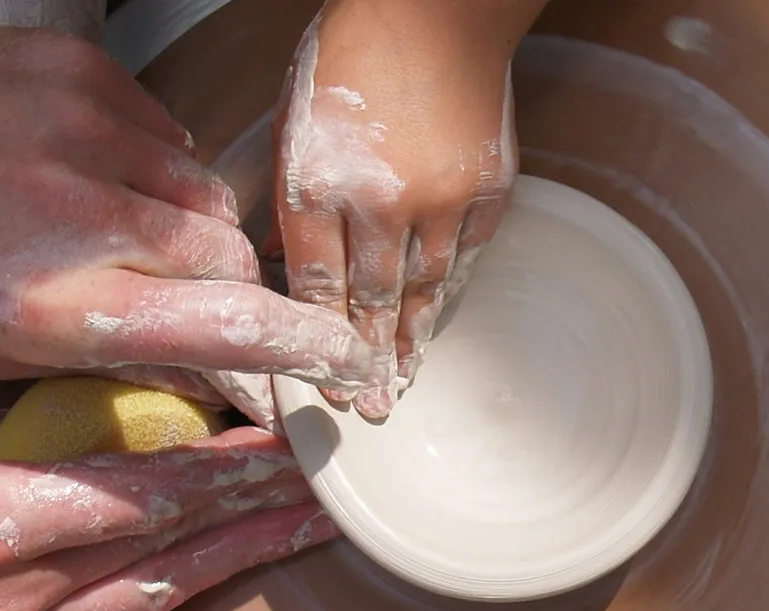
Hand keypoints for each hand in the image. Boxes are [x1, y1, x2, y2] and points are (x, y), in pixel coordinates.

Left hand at [0, 26, 401, 407]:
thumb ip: (107, 357)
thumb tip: (207, 372)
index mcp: (48, 302)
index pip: (223, 324)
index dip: (299, 349)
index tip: (340, 364)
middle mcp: (77, 213)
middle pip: (227, 256)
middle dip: (228, 290)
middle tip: (186, 305)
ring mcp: (84, 129)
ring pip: (202, 195)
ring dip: (184, 228)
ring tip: (112, 236)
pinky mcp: (83, 73)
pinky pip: (165, 136)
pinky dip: (146, 168)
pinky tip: (83, 179)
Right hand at [0, 408, 334, 610]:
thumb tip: (49, 411)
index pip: (137, 486)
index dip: (224, 463)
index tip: (286, 435)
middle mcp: (6, 593)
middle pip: (163, 543)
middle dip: (256, 509)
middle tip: (336, 484)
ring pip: (148, 601)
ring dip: (238, 570)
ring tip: (310, 540)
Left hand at [273, 0, 546, 418]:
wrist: (437, 10)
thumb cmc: (352, 53)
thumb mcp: (294, 120)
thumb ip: (292, 197)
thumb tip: (283, 262)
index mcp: (318, 181)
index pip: (315, 285)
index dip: (318, 342)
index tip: (320, 383)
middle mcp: (379, 201)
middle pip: (371, 302)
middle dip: (367, 364)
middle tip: (368, 411)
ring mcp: (439, 199)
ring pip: (423, 289)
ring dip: (411, 341)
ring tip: (404, 383)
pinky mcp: (486, 190)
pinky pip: (465, 257)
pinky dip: (448, 293)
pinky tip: (436, 321)